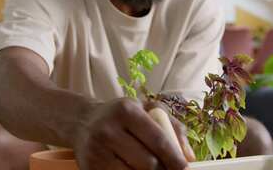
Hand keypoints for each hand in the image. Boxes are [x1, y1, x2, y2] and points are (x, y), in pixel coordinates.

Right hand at [73, 98, 193, 169]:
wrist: (83, 122)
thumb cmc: (122, 116)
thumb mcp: (147, 109)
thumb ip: (173, 127)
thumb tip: (189, 156)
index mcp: (127, 111)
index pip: (158, 140)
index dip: (175, 159)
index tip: (185, 169)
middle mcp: (109, 130)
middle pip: (148, 164)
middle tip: (168, 169)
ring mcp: (97, 151)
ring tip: (151, 168)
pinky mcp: (89, 168)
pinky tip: (134, 169)